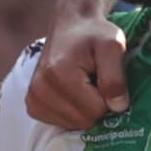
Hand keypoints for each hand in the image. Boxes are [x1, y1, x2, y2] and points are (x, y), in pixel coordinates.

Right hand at [28, 11, 127, 131]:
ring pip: (73, 125)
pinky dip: (72, 111)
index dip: (107, 97)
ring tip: (83, 84)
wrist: (71, 25)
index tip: (103, 76)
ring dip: (84, 108)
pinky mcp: (33, 105)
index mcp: (59, 75)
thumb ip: (116, 77)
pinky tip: (72, 92)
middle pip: (84, 121)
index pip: (96, 111)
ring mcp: (33, 99)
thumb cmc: (94, 34)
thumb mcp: (113, 46)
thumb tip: (117, 107)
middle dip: (96, 104)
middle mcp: (40, 90)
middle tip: (94, 80)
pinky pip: (61, 123)